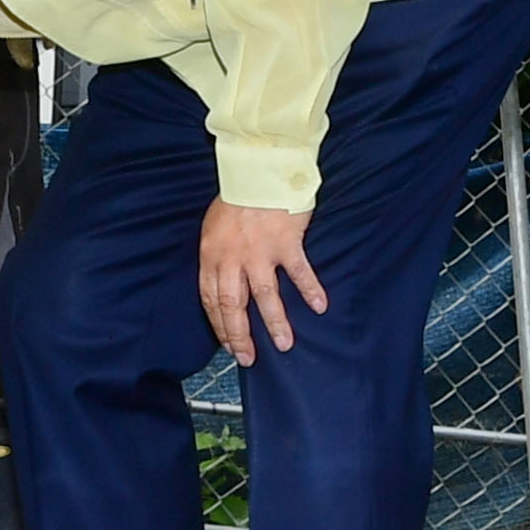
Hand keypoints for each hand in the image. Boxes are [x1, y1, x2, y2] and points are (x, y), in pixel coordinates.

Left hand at [200, 199, 327, 366]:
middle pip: (232, 305)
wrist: (258, 171)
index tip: (227, 344)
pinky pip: (299, 272)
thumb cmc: (237, 198)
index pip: (210, 299)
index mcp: (212, 255)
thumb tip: (226, 280)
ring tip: (284, 345)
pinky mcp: (285, 243)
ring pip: (265, 296)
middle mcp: (232, 258)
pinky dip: (310, 290)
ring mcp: (260, 252)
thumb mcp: (214, 227)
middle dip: (240, 335)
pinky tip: (319, 306)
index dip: (219, 324)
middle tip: (248, 358)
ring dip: (275, 323)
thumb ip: (219, 255)